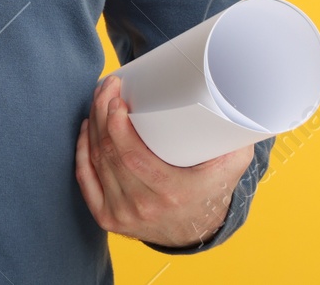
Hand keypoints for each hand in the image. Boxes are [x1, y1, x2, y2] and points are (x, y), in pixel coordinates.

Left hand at [75, 73, 252, 247]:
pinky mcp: (107, 218)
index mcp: (171, 193)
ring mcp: (122, 215)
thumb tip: (235, 100)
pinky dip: (82, 150)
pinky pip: (85, 179)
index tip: (118, 97)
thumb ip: (237, 135)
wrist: (196, 232)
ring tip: (99, 99)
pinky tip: (87, 128)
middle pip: (110, 152)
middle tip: (108, 87)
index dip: (116, 123)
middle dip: (103, 112)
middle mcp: (142, 207)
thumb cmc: (212, 189)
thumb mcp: (232, 164)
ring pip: (96, 161)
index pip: (130, 155)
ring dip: (93, 125)